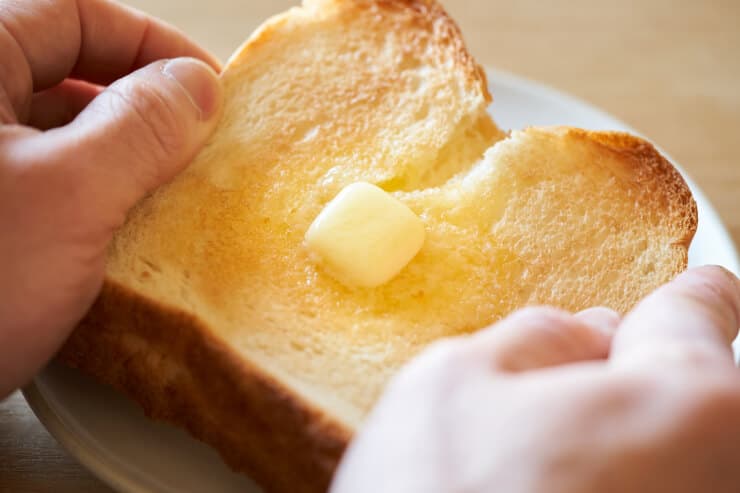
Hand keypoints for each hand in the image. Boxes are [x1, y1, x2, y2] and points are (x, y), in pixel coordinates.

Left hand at [0, 0, 222, 395]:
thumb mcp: (69, 196)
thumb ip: (141, 127)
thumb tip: (198, 85)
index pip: (76, 15)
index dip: (156, 44)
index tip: (211, 86)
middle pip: (68, 69)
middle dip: (144, 101)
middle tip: (200, 141)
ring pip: (58, 128)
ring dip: (123, 151)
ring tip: (174, 186)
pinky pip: (45, 178)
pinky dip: (93, 190)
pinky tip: (126, 223)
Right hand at [331, 266, 739, 492]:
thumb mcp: (451, 383)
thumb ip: (532, 338)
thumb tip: (584, 333)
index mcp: (690, 402)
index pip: (705, 312)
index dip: (694, 296)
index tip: (704, 289)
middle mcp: (729, 476)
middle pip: (699, 395)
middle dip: (640, 381)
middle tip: (569, 393)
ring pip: (674, 460)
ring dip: (623, 449)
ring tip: (541, 472)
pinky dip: (620, 489)